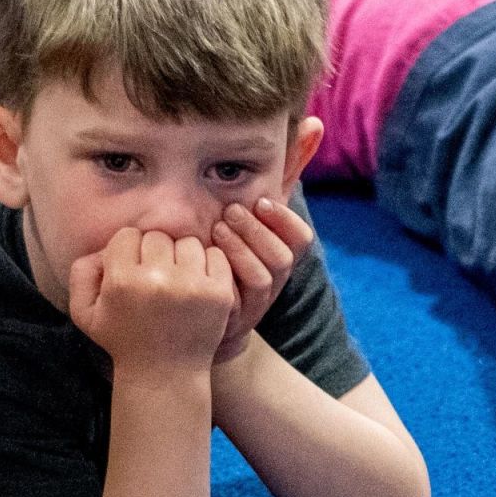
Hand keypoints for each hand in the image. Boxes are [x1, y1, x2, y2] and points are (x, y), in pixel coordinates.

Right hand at [68, 225, 240, 373]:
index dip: (128, 252)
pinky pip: (216, 255)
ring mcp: (192, 286)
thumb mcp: (85, 314)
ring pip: (188, 242)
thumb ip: (81, 273)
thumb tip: (104, 248)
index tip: (133, 273)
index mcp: (123, 281)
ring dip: (182, 258)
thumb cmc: (123, 340)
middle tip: (155, 280)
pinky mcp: (219, 293)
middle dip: (155, 254)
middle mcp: (158, 280)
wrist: (164, 374)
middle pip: (158, 236)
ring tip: (177, 282)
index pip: (127, 235)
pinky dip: (208, 266)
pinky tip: (197, 285)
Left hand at [207, 194, 311, 365]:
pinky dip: (222, 277)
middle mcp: (273, 284)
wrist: (196, 321)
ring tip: (217, 229)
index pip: (300, 239)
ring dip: (241, 250)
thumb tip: (249, 175)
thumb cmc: (214, 267)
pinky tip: (204, 260)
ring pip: (262, 279)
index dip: (285, 219)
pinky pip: (234, 301)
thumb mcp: (232, 238)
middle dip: (257, 231)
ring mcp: (254, 305)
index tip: (261, 201)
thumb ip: (242, 213)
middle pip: (282, 259)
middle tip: (230, 211)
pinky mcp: (232, 321)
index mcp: (277, 260)